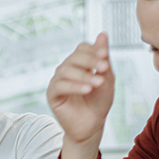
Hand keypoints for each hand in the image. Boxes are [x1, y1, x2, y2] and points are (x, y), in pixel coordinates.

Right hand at [47, 33, 115, 158]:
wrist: (92, 125)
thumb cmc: (99, 102)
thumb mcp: (106, 77)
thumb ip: (103, 57)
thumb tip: (103, 33)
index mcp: (78, 63)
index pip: (82, 48)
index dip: (93, 50)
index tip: (105, 57)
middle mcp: (65, 70)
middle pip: (73, 57)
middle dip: (90, 61)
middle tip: (104, 69)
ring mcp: (57, 81)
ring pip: (66, 70)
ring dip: (84, 75)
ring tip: (98, 84)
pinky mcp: (52, 95)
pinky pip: (60, 86)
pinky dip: (74, 86)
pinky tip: (87, 90)